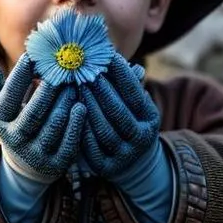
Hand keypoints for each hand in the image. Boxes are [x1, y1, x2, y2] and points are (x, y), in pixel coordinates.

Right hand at [0, 51, 86, 181]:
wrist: (26, 164)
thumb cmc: (15, 120)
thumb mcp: (0, 104)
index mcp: (1, 121)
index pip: (7, 99)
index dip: (18, 78)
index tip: (30, 56)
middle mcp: (16, 139)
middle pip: (32, 114)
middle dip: (47, 92)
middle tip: (60, 71)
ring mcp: (37, 154)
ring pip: (52, 128)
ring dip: (63, 105)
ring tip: (73, 85)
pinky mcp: (57, 164)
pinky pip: (68, 145)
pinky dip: (75, 126)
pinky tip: (81, 107)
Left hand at [81, 53, 159, 178]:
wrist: (134, 164)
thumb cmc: (130, 122)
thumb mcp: (136, 106)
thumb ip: (126, 84)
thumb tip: (112, 55)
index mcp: (151, 120)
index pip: (135, 94)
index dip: (121, 74)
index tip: (107, 56)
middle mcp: (141, 139)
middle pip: (118, 111)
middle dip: (101, 88)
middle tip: (85, 70)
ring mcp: (124, 156)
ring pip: (103, 129)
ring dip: (88, 106)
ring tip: (76, 87)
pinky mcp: (106, 168)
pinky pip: (91, 147)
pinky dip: (81, 128)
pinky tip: (71, 111)